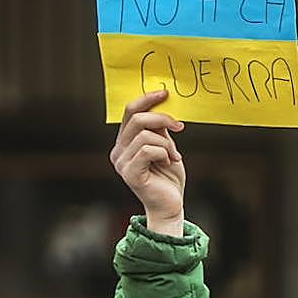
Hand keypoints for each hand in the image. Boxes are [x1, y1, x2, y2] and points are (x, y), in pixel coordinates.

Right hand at [110, 90, 185, 236]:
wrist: (171, 205)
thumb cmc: (168, 177)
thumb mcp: (165, 145)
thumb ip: (159, 128)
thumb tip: (162, 104)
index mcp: (124, 142)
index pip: (129, 112)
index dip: (146, 99)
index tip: (165, 93)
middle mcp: (118, 151)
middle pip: (136, 119)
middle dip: (162, 118)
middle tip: (180, 127)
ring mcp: (122, 163)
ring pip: (145, 135)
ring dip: (167, 143)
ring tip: (174, 155)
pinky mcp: (130, 174)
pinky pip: (148, 150)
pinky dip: (164, 152)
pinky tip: (169, 162)